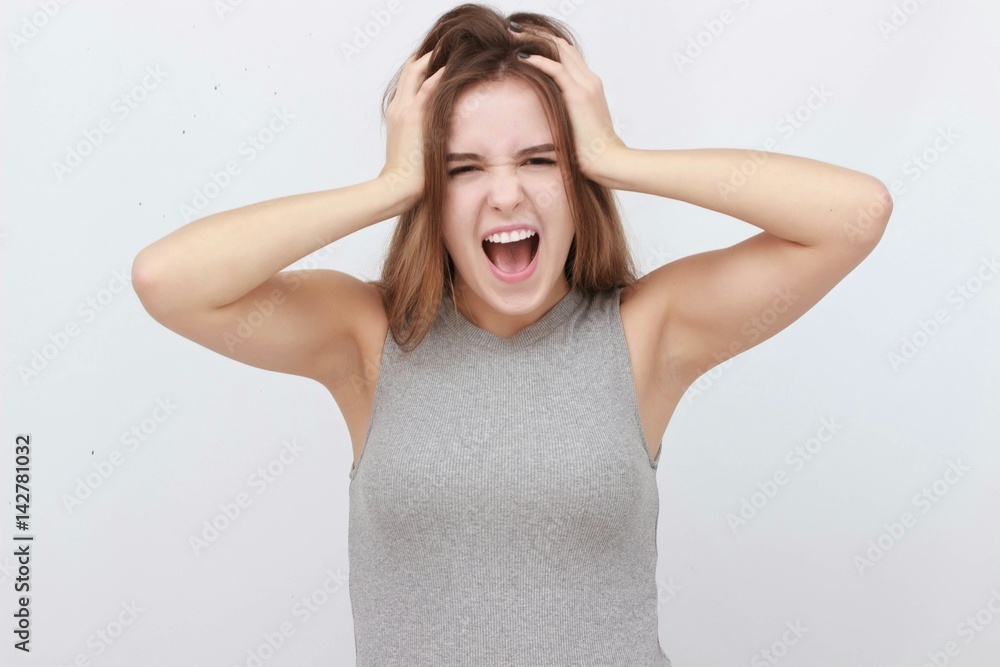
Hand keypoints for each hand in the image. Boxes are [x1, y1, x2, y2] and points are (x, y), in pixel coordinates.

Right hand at [378, 51, 446, 207]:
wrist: (397, 186)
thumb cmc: (408, 176)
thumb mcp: (415, 149)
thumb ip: (423, 136)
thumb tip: (439, 139)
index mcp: (398, 113)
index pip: (409, 82)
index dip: (422, 69)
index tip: (441, 62)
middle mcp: (399, 106)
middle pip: (410, 70)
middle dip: (428, 56)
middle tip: (449, 47)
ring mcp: (405, 109)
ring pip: (417, 71)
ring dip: (435, 58)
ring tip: (453, 48)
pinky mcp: (414, 115)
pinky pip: (429, 86)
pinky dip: (441, 73)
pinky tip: (454, 65)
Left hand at [509, 26, 627, 184]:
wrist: (608, 161)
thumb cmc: (591, 151)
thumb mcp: (576, 125)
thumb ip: (565, 113)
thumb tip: (545, 116)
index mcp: (590, 85)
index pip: (567, 54)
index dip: (546, 43)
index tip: (525, 39)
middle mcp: (589, 79)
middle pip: (562, 45)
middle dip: (537, 34)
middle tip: (514, 29)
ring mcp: (586, 85)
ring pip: (559, 50)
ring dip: (535, 39)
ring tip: (514, 34)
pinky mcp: (578, 95)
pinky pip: (556, 69)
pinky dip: (538, 60)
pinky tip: (521, 56)